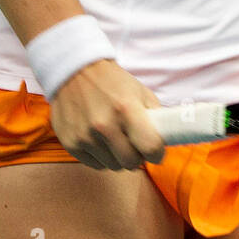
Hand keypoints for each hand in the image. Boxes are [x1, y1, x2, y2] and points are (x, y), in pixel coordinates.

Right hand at [48, 59, 168, 170]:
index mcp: (126, 108)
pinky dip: (102, 157)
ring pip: (113, 166)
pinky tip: (100, 140)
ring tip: (116, 138)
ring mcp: (85, 136)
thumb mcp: (140, 91)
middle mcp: (104, 125)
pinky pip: (95, 165)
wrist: (75, 72)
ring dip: (118, 157)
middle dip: (137, 156)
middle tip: (135, 144)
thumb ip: (155, 116)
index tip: (156, 151)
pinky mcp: (71, 144)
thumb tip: (167, 140)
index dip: (157, 153)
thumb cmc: (113, 83)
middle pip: (131, 162)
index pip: (150, 146)